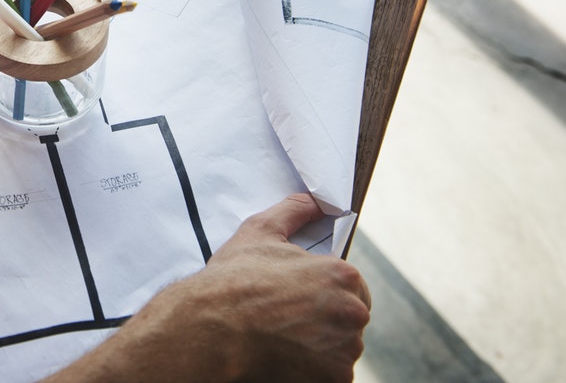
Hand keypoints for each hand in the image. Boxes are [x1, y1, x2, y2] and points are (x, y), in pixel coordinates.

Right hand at [46, 194, 370, 382]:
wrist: (212, 330)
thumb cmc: (234, 281)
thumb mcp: (259, 232)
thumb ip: (294, 211)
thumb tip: (314, 200)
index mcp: (342, 276)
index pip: (352, 285)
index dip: (325, 290)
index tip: (299, 297)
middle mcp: (352, 314)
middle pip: (349, 318)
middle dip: (325, 318)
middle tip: (288, 317)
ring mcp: (344, 351)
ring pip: (341, 347)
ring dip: (321, 344)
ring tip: (283, 337)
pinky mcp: (333, 380)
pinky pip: (331, 374)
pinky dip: (313, 369)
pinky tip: (285, 355)